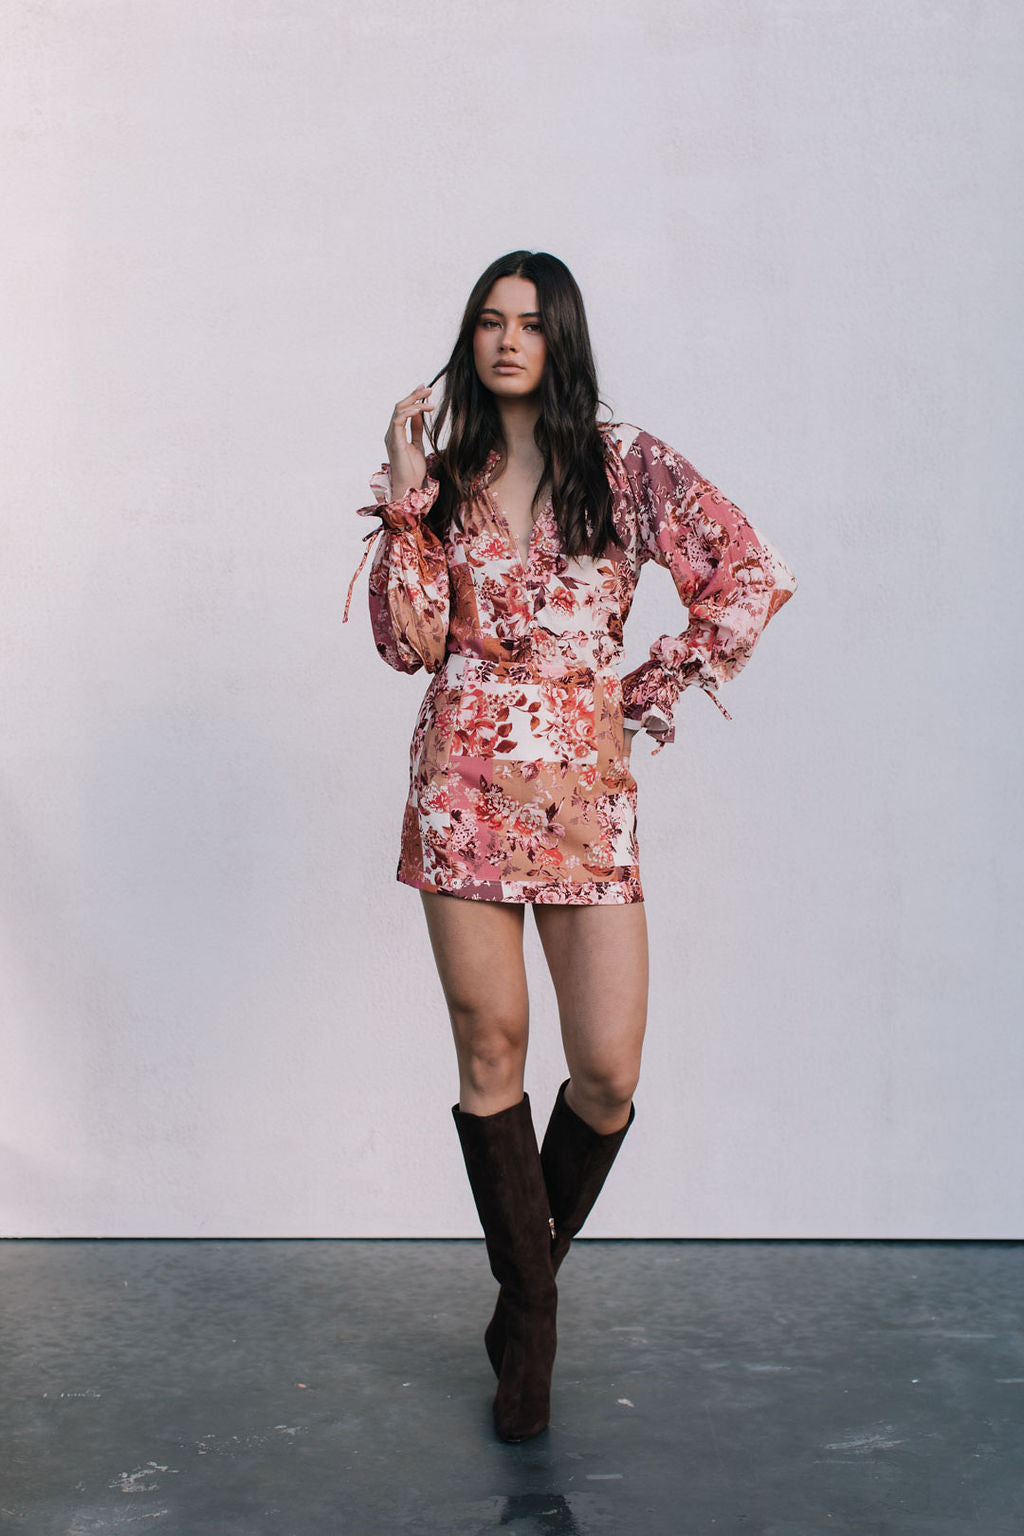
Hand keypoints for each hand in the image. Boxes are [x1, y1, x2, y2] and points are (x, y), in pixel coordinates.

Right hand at [385, 384, 434, 500]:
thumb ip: (416, 430)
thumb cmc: (413, 470)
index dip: (413, 398)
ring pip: (399, 410)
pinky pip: (399, 420)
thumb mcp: (418, 445)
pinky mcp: (395, 442)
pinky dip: (410, 412)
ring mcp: (391, 437)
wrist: (409, 486)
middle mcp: (392, 433)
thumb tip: (419, 415)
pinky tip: (422, 410)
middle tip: (428, 388)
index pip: (403, 410)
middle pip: (400, 406)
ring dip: (414, 402)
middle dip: (414, 395)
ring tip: (429, 399)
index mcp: (396, 433)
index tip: (425, 390)